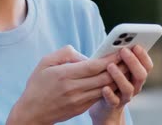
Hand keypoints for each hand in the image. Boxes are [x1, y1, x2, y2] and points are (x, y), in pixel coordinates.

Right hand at [6, 45, 127, 124]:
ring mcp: (79, 100)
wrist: (32, 113)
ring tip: (126, 66)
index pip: (93, 66)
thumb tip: (84, 55)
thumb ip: (65, 54)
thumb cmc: (37, 85)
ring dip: (117, 77)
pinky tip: (115, 79)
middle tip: (129, 56)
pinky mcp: (81, 108)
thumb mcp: (45, 62)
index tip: (120, 49)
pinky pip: (99, 95)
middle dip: (119, 66)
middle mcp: (74, 88)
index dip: (109, 58)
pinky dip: (109, 87)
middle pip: (103, 77)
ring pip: (105, 87)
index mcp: (65, 75)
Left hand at [89, 45, 153, 124]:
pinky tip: (104, 87)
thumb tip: (113, 41)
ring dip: (120, 76)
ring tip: (110, 66)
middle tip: (123, 51)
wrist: (103, 106)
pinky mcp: (113, 105)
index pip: (147, 65)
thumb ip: (116, 56)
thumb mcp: (115, 66)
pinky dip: (109, 94)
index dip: (143, 55)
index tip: (136, 45)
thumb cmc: (108, 80)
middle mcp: (135, 86)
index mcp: (137, 75)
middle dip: (133, 62)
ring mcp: (125, 97)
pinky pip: (113, 101)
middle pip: (141, 75)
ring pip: (128, 88)